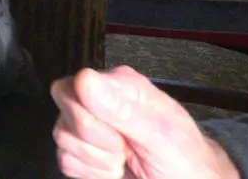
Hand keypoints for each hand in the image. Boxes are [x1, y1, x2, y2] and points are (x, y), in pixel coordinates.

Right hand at [51, 67, 239, 178]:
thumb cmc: (186, 163)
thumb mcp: (162, 136)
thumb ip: (123, 109)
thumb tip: (84, 78)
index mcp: (121, 86)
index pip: (75, 86)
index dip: (91, 117)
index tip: (121, 137)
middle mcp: (100, 101)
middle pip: (64, 110)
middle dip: (94, 140)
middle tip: (124, 151)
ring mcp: (90, 127)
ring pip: (61, 137)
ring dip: (94, 161)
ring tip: (123, 163)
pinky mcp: (84, 153)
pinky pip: (64, 159)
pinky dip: (89, 172)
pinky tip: (112, 171)